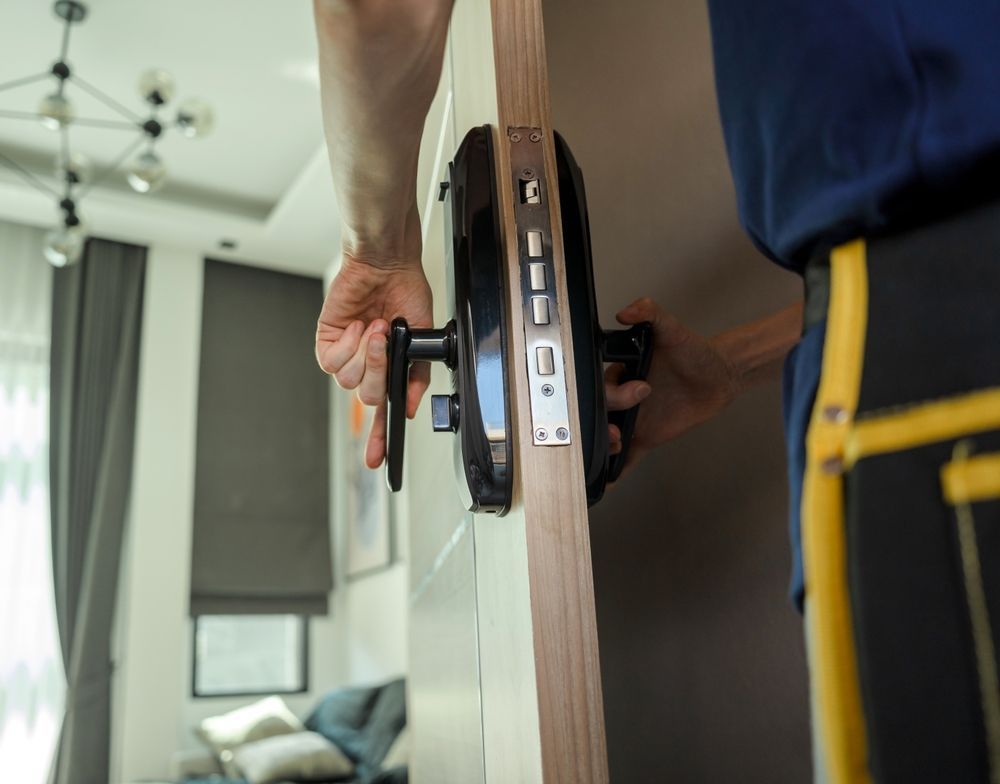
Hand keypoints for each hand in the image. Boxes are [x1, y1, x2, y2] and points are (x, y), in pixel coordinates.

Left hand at [316, 253, 432, 467]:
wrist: (387, 264)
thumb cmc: (405, 291)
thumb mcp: (422, 337)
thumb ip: (417, 374)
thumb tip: (410, 404)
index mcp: (390, 368)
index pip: (382, 413)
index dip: (380, 439)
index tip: (378, 462)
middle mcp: (368, 365)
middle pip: (369, 397)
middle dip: (380, 371)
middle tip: (389, 343)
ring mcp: (347, 354)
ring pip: (350, 381)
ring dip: (367, 354)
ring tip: (376, 328)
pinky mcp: (328, 341)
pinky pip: (333, 362)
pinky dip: (349, 345)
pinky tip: (358, 327)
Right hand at [605, 297, 739, 471]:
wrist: (719, 377)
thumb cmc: (695, 352)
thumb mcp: (673, 329)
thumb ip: (651, 313)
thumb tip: (628, 311)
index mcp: (624, 371)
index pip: (605, 384)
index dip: (611, 393)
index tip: (635, 392)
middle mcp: (625, 396)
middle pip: (602, 413)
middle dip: (605, 422)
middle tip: (621, 427)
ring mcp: (634, 418)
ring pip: (609, 435)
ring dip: (606, 445)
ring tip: (616, 446)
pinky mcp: (646, 436)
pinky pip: (626, 454)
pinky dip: (616, 468)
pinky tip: (609, 481)